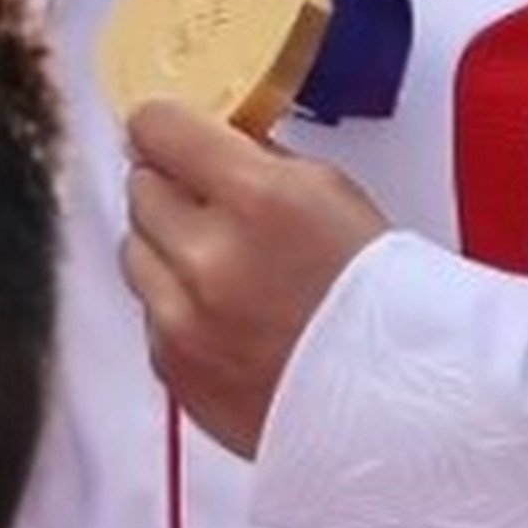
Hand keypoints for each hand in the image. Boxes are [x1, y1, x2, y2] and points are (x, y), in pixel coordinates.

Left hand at [119, 97, 391, 461]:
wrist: (392, 400)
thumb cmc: (377, 299)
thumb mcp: (333, 194)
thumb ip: (258, 162)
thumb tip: (205, 144)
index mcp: (258, 200)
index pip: (160, 130)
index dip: (165, 127)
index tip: (167, 132)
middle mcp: (210, 259)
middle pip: (141, 188)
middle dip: (171, 188)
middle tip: (208, 201)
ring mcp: (184, 320)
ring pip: (135, 251)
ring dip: (167, 248)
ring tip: (222, 264)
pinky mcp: (173, 367)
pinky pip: (148, 314)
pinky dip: (175, 307)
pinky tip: (225, 314)